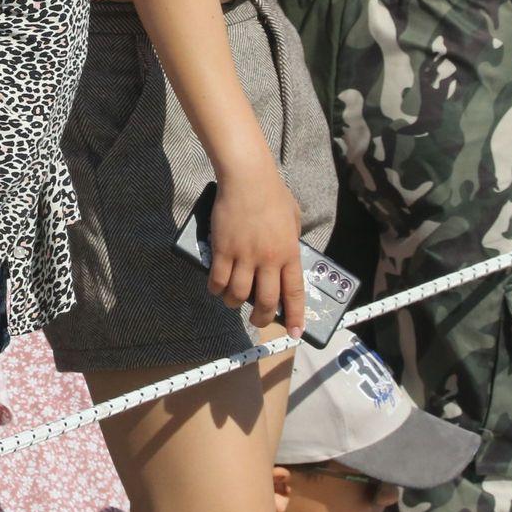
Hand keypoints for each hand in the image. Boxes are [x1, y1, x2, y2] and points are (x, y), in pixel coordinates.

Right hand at [207, 151, 304, 335]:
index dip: (295, 316)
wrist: (247, 178)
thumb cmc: (272, 194)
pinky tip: (217, 289)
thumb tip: (287, 257)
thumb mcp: (293, 219)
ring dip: (235, 303)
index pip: (294, 293)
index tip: (295, 333)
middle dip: (262, 318)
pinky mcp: (222, 249)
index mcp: (289, 252)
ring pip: (238, 294)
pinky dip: (216, 289)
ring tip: (233, 302)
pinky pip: (218, 279)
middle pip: (265, 301)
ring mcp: (244, 255)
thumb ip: (292, 240)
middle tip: (258, 321)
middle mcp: (268, 259)